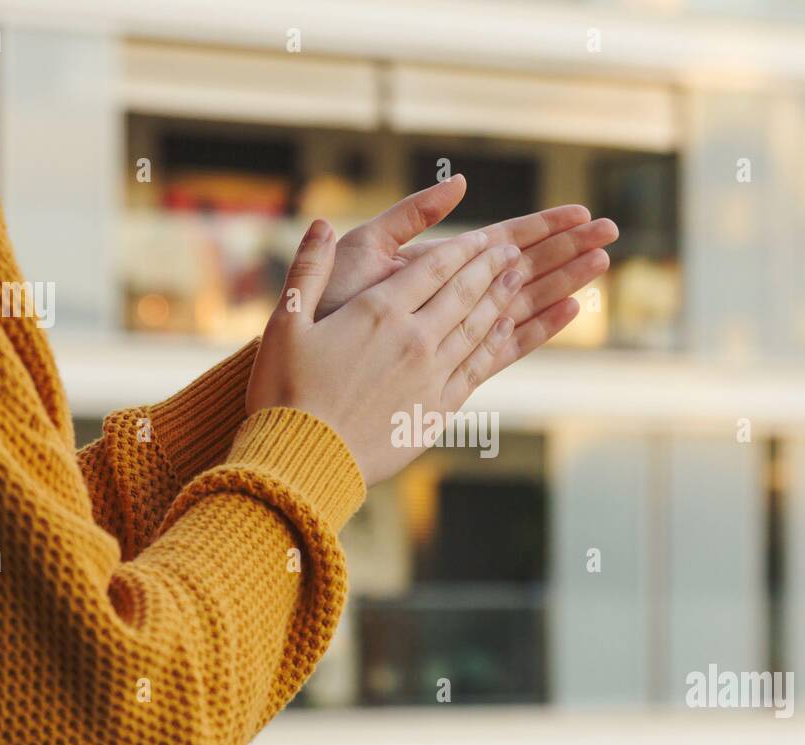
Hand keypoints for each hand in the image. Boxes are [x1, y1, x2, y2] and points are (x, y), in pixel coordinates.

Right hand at [248, 220, 527, 485]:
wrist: (304, 460)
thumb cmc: (284, 392)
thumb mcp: (284, 323)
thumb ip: (307, 269)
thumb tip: (321, 224)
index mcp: (378, 311)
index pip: (433, 268)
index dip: (463, 248)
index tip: (484, 236)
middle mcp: (413, 338)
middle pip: (464, 292)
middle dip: (491, 267)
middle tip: (514, 250)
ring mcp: (431, 375)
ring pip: (477, 326)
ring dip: (501, 298)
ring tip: (520, 277)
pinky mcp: (437, 409)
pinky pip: (476, 367)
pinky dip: (495, 342)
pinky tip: (505, 328)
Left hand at [316, 176, 617, 344]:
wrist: (305, 372)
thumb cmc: (326, 310)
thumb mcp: (366, 247)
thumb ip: (412, 215)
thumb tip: (461, 182)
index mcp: (434, 268)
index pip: (500, 240)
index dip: (542, 225)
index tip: (580, 212)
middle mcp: (451, 300)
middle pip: (522, 268)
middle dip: (566, 247)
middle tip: (612, 231)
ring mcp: (455, 333)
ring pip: (521, 301)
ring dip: (563, 280)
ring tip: (603, 262)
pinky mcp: (454, 368)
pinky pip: (504, 345)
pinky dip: (538, 328)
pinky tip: (571, 310)